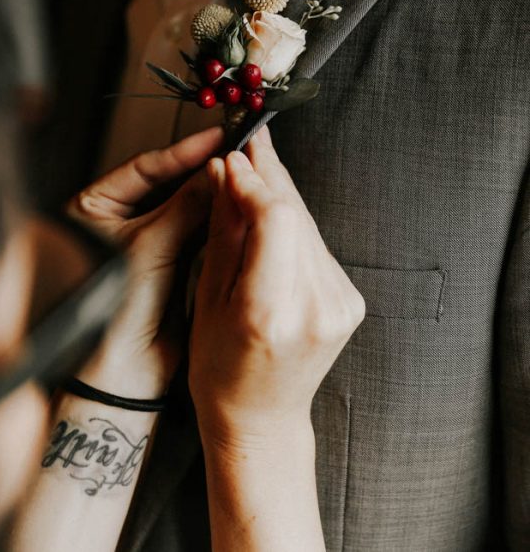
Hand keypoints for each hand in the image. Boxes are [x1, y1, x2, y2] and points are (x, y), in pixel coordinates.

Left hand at [67, 126, 222, 398]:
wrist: (122, 375)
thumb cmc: (111, 314)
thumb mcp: (149, 248)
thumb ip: (185, 207)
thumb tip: (217, 171)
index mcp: (95, 207)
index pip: (145, 167)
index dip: (182, 152)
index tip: (216, 138)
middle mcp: (119, 221)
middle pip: (169, 185)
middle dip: (202, 173)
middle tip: (236, 156)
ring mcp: (147, 242)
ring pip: (187, 209)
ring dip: (214, 197)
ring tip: (243, 179)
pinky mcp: (171, 264)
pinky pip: (199, 234)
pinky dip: (219, 223)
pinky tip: (239, 210)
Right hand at [189, 127, 364, 445]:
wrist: (262, 416)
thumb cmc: (220, 367)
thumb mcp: (207, 297)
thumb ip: (224, 229)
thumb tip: (225, 170)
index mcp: (270, 312)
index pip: (276, 219)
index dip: (255, 179)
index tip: (233, 156)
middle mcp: (315, 307)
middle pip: (297, 214)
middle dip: (269, 174)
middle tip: (249, 141)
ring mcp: (340, 305)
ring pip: (308, 224)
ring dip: (281, 194)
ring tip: (254, 166)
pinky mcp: (350, 300)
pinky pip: (317, 245)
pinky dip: (293, 221)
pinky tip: (272, 208)